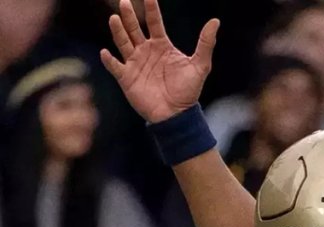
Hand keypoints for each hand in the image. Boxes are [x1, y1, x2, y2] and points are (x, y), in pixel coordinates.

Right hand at [100, 0, 218, 123]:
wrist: (177, 114)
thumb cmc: (188, 91)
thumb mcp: (200, 65)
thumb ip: (205, 43)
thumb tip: (215, 21)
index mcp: (162, 46)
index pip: (155, 23)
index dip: (151, 9)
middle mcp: (146, 51)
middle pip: (135, 29)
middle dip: (129, 16)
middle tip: (124, 2)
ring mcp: (135, 63)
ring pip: (123, 43)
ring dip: (118, 31)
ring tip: (114, 18)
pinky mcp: (126, 78)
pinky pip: (115, 66)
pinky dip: (109, 60)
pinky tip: (105, 52)